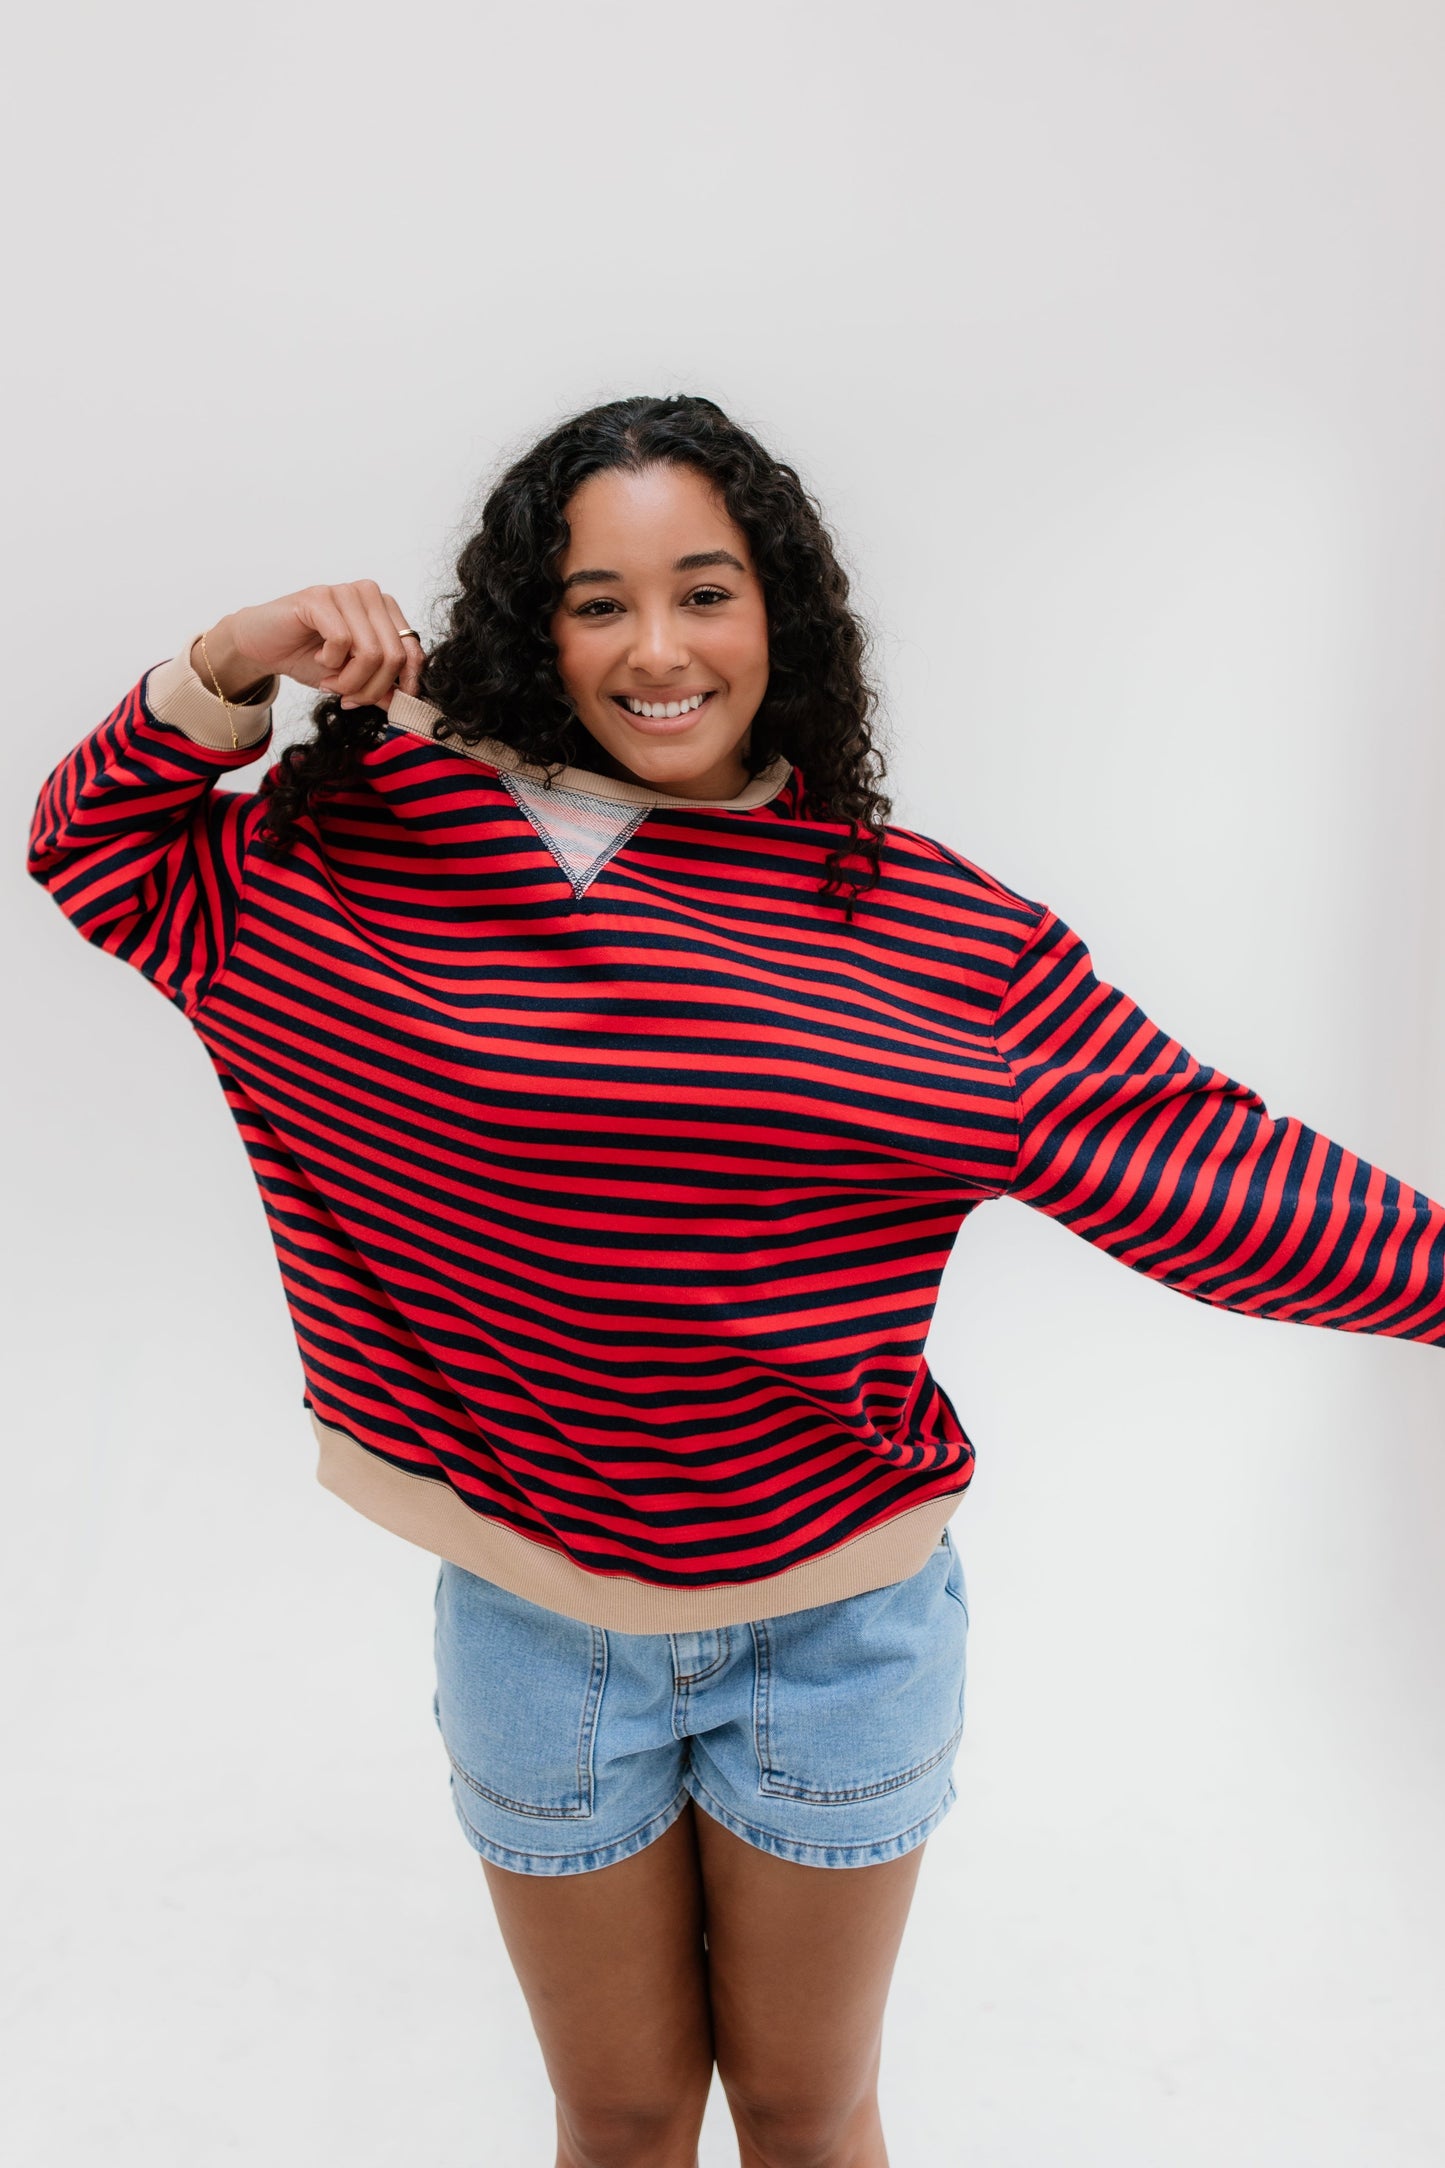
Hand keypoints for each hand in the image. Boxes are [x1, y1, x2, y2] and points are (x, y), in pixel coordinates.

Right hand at [192, 583, 424, 711]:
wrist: (261, 646)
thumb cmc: (307, 656)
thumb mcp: (352, 678)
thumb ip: (381, 687)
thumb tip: (408, 704)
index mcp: (385, 610)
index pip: (413, 652)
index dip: (405, 685)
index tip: (387, 705)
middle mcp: (370, 595)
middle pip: (394, 656)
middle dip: (371, 688)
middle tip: (348, 697)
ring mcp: (345, 592)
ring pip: (371, 652)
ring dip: (349, 680)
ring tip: (330, 680)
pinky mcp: (320, 597)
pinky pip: (342, 641)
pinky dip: (330, 662)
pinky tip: (318, 658)